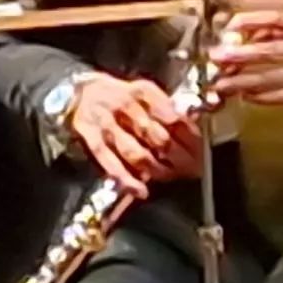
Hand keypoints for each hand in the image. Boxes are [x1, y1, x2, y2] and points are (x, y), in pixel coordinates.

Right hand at [66, 73, 205, 190]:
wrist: (79, 91)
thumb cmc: (120, 95)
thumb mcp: (145, 92)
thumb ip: (167, 109)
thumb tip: (194, 130)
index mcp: (144, 93)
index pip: (174, 118)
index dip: (191, 138)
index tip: (203, 151)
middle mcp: (126, 106)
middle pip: (158, 138)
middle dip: (180, 158)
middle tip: (193, 170)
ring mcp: (108, 125)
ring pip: (137, 153)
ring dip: (157, 170)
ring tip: (171, 177)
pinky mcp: (93, 140)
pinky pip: (111, 163)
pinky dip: (127, 180)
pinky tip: (141, 190)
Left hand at [212, 11, 282, 111]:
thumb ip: (278, 29)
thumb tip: (247, 32)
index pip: (277, 18)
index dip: (252, 20)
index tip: (230, 25)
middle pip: (273, 50)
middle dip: (242, 56)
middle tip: (219, 58)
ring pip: (275, 77)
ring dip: (245, 81)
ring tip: (224, 83)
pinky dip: (265, 96)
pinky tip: (247, 96)